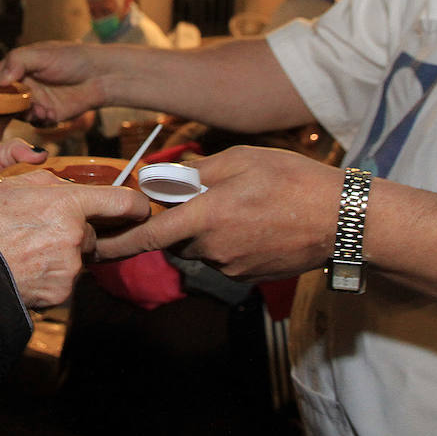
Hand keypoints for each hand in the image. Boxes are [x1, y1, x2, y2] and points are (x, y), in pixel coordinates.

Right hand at [0, 41, 103, 123]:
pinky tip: (50, 114)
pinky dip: (40, 121)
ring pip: (17, 115)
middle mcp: (22, 86)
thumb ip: (18, 62)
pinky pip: (35, 123)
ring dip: (25, 113)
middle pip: (1, 101)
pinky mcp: (47, 115)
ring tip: (39, 108)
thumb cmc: (72, 58)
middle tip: (13, 106)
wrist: (101, 75)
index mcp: (17, 68)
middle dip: (4, 107)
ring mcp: (34, 102)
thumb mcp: (42, 54)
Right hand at [0, 169, 150, 308]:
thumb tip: (68, 187)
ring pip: (76, 258)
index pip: (121, 203)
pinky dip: (50, 276)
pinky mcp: (61, 294)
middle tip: (38, 231)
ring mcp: (70, 268)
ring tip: (24, 251)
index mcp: (67, 204)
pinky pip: (64, 280)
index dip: (136, 205)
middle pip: (90, 233)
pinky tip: (25, 269)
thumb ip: (50, 182)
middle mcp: (76, 236)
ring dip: (60, 254)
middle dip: (74, 232)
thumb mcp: (13, 184)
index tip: (142, 208)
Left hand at [94, 145, 341, 282]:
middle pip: (175, 238)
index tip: (95, 248)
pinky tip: (255, 223)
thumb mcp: (241, 159)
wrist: (341, 219)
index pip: (149, 234)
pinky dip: (227, 241)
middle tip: (203, 197)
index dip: (118, 242)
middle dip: (177, 220)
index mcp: (207, 216)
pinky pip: (222, 257)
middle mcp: (213, 247)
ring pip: (200, 247)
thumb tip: (166, 178)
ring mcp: (231, 266)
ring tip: (241, 206)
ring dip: (205, 230)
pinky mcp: (248, 276)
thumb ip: (197, 171)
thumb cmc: (292, 180)